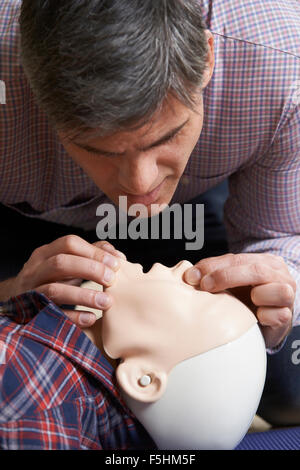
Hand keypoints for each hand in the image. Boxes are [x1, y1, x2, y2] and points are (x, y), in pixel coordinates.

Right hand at [3, 235, 125, 327]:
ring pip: (55, 290)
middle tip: (112, 280)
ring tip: (107, 302)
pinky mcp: (32, 313)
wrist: (18, 301)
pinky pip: (53, 315)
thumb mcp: (66, 263)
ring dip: (84, 296)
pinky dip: (73, 317)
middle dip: (90, 270)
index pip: (69, 244)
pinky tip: (91, 318)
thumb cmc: (51, 279)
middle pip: (61, 263)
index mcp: (45, 253)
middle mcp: (35, 270)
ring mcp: (31, 291)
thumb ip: (90, 255)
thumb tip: (118, 256)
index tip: (115, 263)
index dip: (94, 252)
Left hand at [184, 253, 295, 348]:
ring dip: (258, 296)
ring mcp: (287, 295)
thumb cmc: (246, 298)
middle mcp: (280, 275)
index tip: (193, 276)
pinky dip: (266, 316)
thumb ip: (214, 273)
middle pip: (256, 271)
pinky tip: (257, 317)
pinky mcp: (287, 315)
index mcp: (265, 261)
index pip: (237, 259)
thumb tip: (190, 276)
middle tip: (205, 286)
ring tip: (248, 302)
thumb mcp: (231, 281)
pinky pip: (279, 314)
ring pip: (278, 290)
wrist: (266, 321)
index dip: (213, 266)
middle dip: (227, 277)